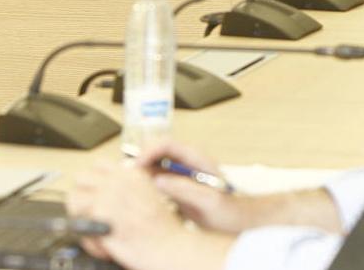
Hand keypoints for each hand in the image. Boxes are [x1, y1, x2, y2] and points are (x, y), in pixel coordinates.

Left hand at [68, 158, 192, 268]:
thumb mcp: (148, 195)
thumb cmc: (162, 228)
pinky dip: (88, 239)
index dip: (94, 183)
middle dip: (82, 196)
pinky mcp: (99, 214)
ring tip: (96, 234)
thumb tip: (104, 192)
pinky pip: (79, 226)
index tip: (95, 196)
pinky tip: (103, 247)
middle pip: (80, 179)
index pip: (98, 166)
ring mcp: (106, 195)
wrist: (170, 246)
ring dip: (81, 218)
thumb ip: (126, 188)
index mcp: (130, 173)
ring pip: (74, 200)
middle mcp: (117, 180)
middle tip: (90, 215)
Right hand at [136, 140, 251, 233]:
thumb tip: (158, 181)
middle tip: (128, 178)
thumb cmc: (227, 210)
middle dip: (140, 159)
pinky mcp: (174, 182)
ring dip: (140, 170)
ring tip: (131, 187)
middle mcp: (185, 160)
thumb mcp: (208, 201)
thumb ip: (184, 189)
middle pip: (155, 148)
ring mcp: (179, 170)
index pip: (166, 144)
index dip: (148, 151)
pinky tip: (141, 194)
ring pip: (152, 161)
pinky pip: (154, 175)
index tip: (136, 166)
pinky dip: (144, 181)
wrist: (235, 219)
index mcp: (196, 157)